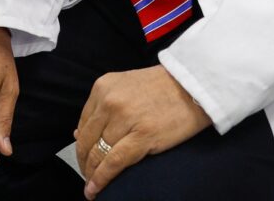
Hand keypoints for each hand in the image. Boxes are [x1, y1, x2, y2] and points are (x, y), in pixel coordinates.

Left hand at [73, 66, 211, 198]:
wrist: (194, 84)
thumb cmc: (162, 87)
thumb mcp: (125, 87)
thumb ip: (103, 108)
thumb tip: (79, 134)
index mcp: (103, 86)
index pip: (83, 124)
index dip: (82, 146)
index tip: (85, 158)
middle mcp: (110, 101)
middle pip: (87, 141)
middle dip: (85, 163)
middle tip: (87, 176)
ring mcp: (125, 118)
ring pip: (98, 154)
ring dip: (92, 174)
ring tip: (92, 186)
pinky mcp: (142, 135)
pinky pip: (113, 163)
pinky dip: (101, 179)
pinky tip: (94, 190)